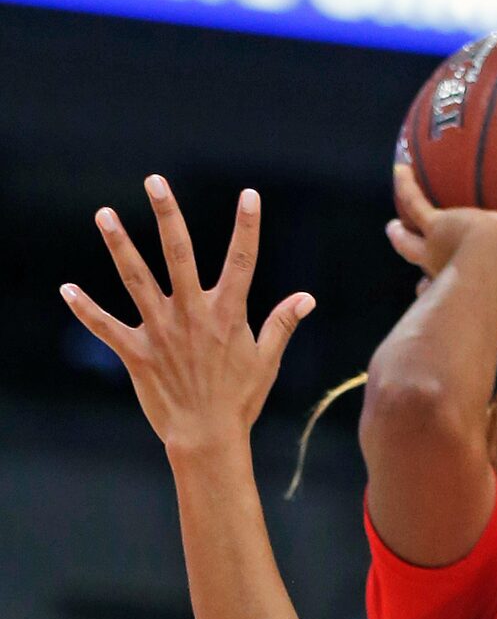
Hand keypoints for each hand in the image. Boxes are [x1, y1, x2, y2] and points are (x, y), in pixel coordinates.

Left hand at [59, 177, 313, 452]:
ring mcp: (161, 332)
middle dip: (168, 215)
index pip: (242, 261)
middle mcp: (192, 315)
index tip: (249, 194)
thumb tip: (307, 298)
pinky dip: (86, 309)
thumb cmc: (240, 400)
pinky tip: (67, 290)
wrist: (208, 438)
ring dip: (119, 245)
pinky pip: (106, 327)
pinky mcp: (137, 353)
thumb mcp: (266, 360)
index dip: (247, 226)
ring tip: (104, 214)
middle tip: (155, 180)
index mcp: (227, 314)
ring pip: (136, 279)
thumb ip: (282, 323)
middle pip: (179, 254)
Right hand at [389, 166, 496, 334]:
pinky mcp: (434, 227)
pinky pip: (416, 203)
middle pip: (429, 275)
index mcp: (473, 288)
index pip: (454, 293)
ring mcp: (436, 251)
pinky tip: (401, 169)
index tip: (431, 296)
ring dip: (404, 238)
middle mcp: (448, 274)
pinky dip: (408, 186)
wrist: (494, 261)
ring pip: (412, 244)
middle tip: (416, 276)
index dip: (444, 296)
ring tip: (394, 228)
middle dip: (424, 274)